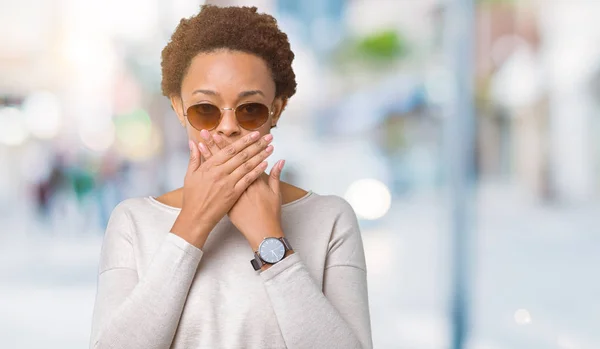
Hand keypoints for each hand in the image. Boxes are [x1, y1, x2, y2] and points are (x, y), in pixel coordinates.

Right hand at [170, 130, 273, 248]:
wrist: (196, 217)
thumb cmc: (192, 197)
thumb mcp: (190, 175)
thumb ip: (194, 158)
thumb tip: (193, 143)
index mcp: (210, 166)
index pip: (230, 149)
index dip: (244, 140)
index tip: (254, 134)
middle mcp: (220, 172)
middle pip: (242, 155)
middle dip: (256, 145)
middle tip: (268, 137)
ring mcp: (228, 183)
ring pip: (247, 166)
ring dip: (260, 156)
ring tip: (270, 148)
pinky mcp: (234, 194)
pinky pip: (248, 180)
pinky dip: (257, 171)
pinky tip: (265, 164)